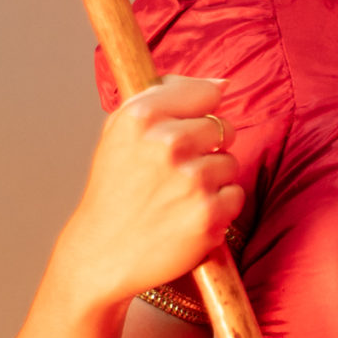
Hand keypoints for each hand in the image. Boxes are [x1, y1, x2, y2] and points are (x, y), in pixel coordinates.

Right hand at [43, 74, 242, 312]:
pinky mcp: (209, 214)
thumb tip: (222, 84)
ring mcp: (191, 179)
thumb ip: (166, 96)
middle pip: (224, 128)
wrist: (102, 252)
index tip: (182, 133)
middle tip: (175, 173)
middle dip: (207, 149)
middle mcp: (167, 143)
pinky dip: (218, 207)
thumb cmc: (116, 189)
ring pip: (230, 163)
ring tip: (177, 196)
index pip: (206, 93)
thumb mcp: (121, 130)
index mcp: (142, 116)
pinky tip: (187, 215)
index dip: (199, 114)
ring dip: (212, 180)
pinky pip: (235, 196)